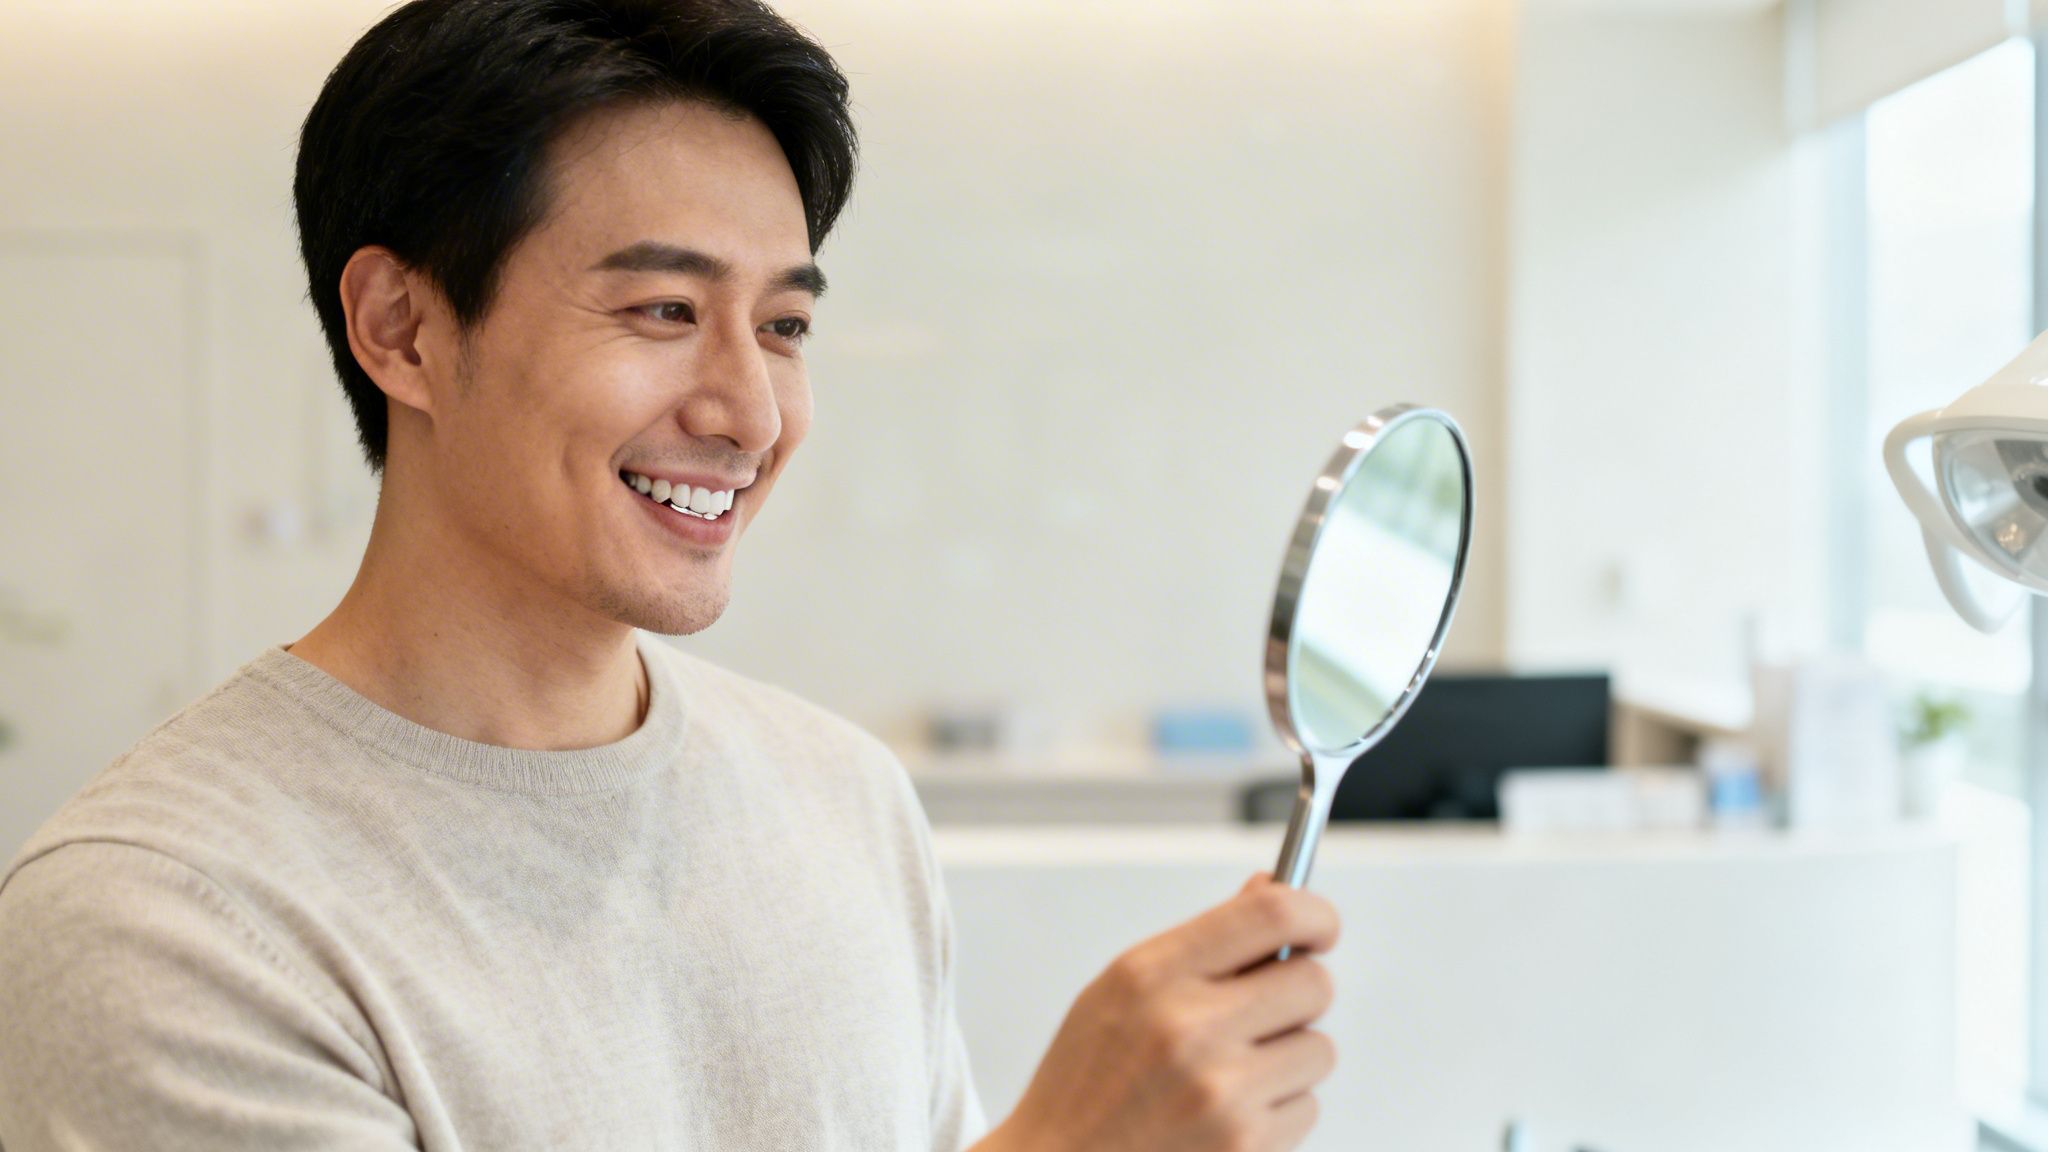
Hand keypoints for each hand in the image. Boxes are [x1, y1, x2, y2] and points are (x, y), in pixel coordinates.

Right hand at [979, 872, 1339, 1151]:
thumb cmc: (1086, 1084)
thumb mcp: (1122, 992)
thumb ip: (1202, 943)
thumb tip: (1269, 887)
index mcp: (1152, 975)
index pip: (1271, 914)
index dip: (1314, 912)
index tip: (1319, 926)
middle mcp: (1188, 1027)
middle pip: (1313, 982)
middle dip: (1299, 994)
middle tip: (1266, 1009)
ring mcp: (1220, 1090)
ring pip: (1319, 1049)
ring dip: (1289, 1058)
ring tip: (1232, 1072)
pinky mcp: (1245, 1143)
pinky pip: (1307, 1107)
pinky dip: (1279, 1111)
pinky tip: (1228, 1114)